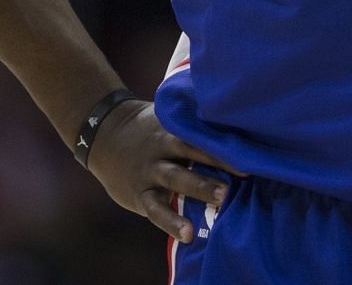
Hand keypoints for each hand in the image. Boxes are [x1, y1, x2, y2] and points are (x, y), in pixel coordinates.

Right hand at [86, 98, 247, 243]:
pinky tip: (188, 234)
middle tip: (245, 171)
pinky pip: (156, 210)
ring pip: (175, 179)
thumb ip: (190, 122)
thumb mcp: (164, 118)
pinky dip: (172, 222)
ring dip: (199, 188)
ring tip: (222, 199)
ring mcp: (150, 171)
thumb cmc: (146, 128)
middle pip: (191, 151)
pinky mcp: (140, 194)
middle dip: (217, 161)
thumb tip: (233, 123)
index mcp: (171, 127)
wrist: (102, 134)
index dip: (222, 137)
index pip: (199, 130)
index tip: (249, 145)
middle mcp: (161, 147)